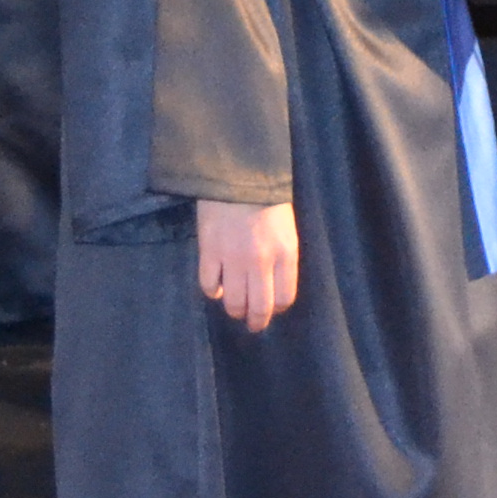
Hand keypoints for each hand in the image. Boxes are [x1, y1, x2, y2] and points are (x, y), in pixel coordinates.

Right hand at [195, 198, 300, 329]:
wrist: (238, 173)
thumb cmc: (267, 198)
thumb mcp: (286, 228)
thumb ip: (282, 256)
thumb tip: (274, 285)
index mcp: (285, 253)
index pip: (285, 297)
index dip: (278, 308)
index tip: (273, 309)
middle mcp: (261, 261)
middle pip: (259, 306)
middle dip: (256, 321)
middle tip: (253, 324)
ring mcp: (233, 258)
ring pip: (233, 302)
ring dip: (234, 310)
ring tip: (234, 309)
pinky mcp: (209, 252)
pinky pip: (209, 286)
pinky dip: (213, 291)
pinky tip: (216, 288)